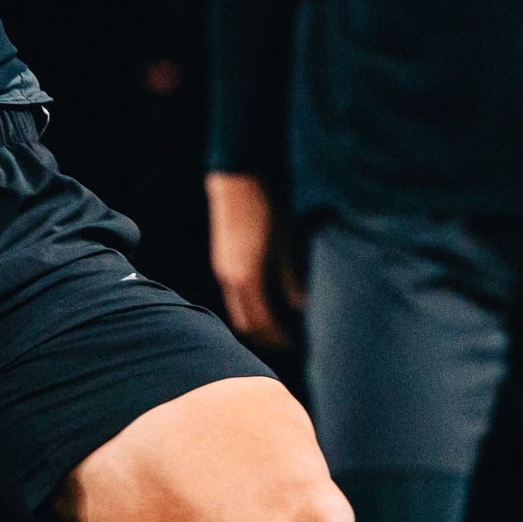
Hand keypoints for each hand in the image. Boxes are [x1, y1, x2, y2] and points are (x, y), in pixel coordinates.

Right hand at [204, 172, 302, 346]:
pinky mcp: (223, 260)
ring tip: (281, 326)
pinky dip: (251, 306)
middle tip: (290, 342)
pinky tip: (268, 302)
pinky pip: (235, 295)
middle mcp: (229, 278)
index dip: (280, 338)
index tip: (298, 345)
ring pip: (238, 310)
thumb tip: (299, 305)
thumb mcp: (288, 242)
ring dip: (257, 322)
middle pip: (246, 323)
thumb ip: (291, 277)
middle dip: (267, 337)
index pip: (262, 323)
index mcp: (246, 278)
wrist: (240, 176)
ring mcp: (223, 269)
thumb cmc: (268, 205)